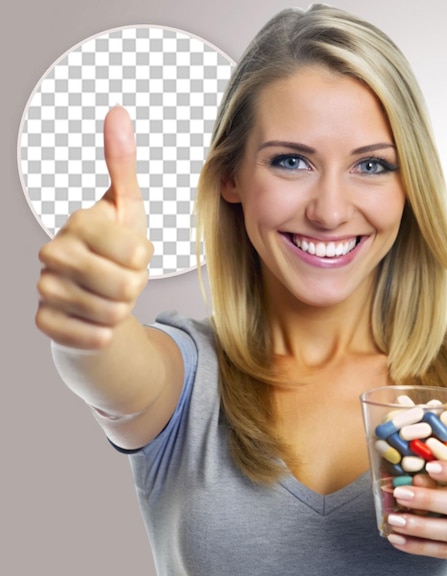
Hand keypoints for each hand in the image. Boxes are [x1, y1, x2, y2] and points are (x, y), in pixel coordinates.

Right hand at [36, 106, 152, 349]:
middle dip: (136, 288)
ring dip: (121, 310)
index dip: (146, 259)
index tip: (132, 254)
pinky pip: (93, 336)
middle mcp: (54, 251)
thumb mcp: (127, 208)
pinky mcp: (45, 320)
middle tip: (124, 280)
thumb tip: (118, 112)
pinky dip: (104, 333)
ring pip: (113, 313)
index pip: (139, 252)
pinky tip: (96, 320)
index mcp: (79, 221)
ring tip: (109, 296)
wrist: (95, 294)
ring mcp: (46, 287)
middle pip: (128, 285)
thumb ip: (123, 164)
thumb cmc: (116, 250)